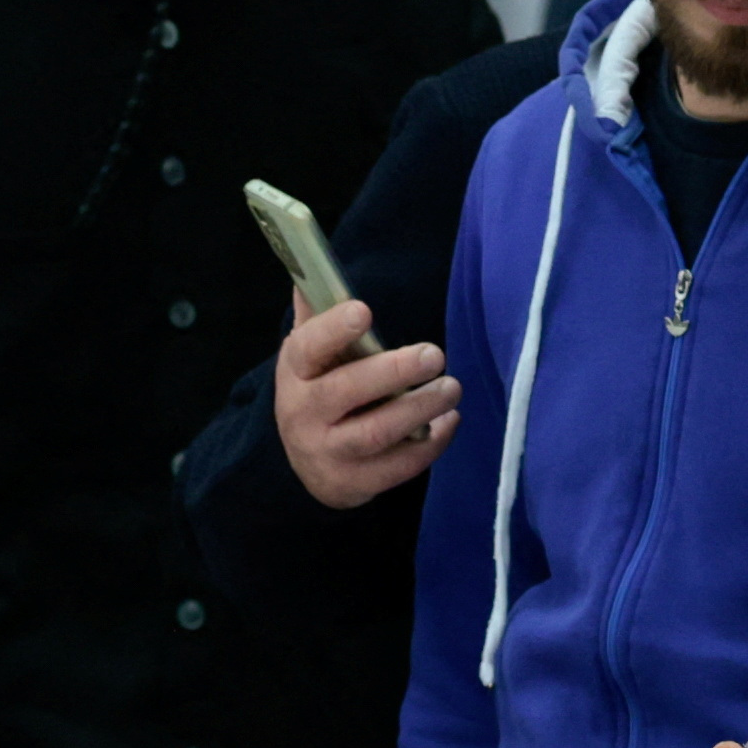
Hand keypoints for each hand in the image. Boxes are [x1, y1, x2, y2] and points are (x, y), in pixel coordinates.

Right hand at [278, 292, 459, 510]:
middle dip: (393, 372)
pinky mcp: (354, 483)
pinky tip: (449, 421)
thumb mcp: (311, 356)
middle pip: (346, 392)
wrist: (307, 463)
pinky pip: (396, 467)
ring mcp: (328, 453)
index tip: (364, 311)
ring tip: (452, 388)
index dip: (332, 330)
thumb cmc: (320, 392)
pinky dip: (429, 445)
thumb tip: (312, 264)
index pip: (307, 348)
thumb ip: (318, 315)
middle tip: (435, 354)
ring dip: (418, 409)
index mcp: (296, 373)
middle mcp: (304, 414)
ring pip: (375, 433)